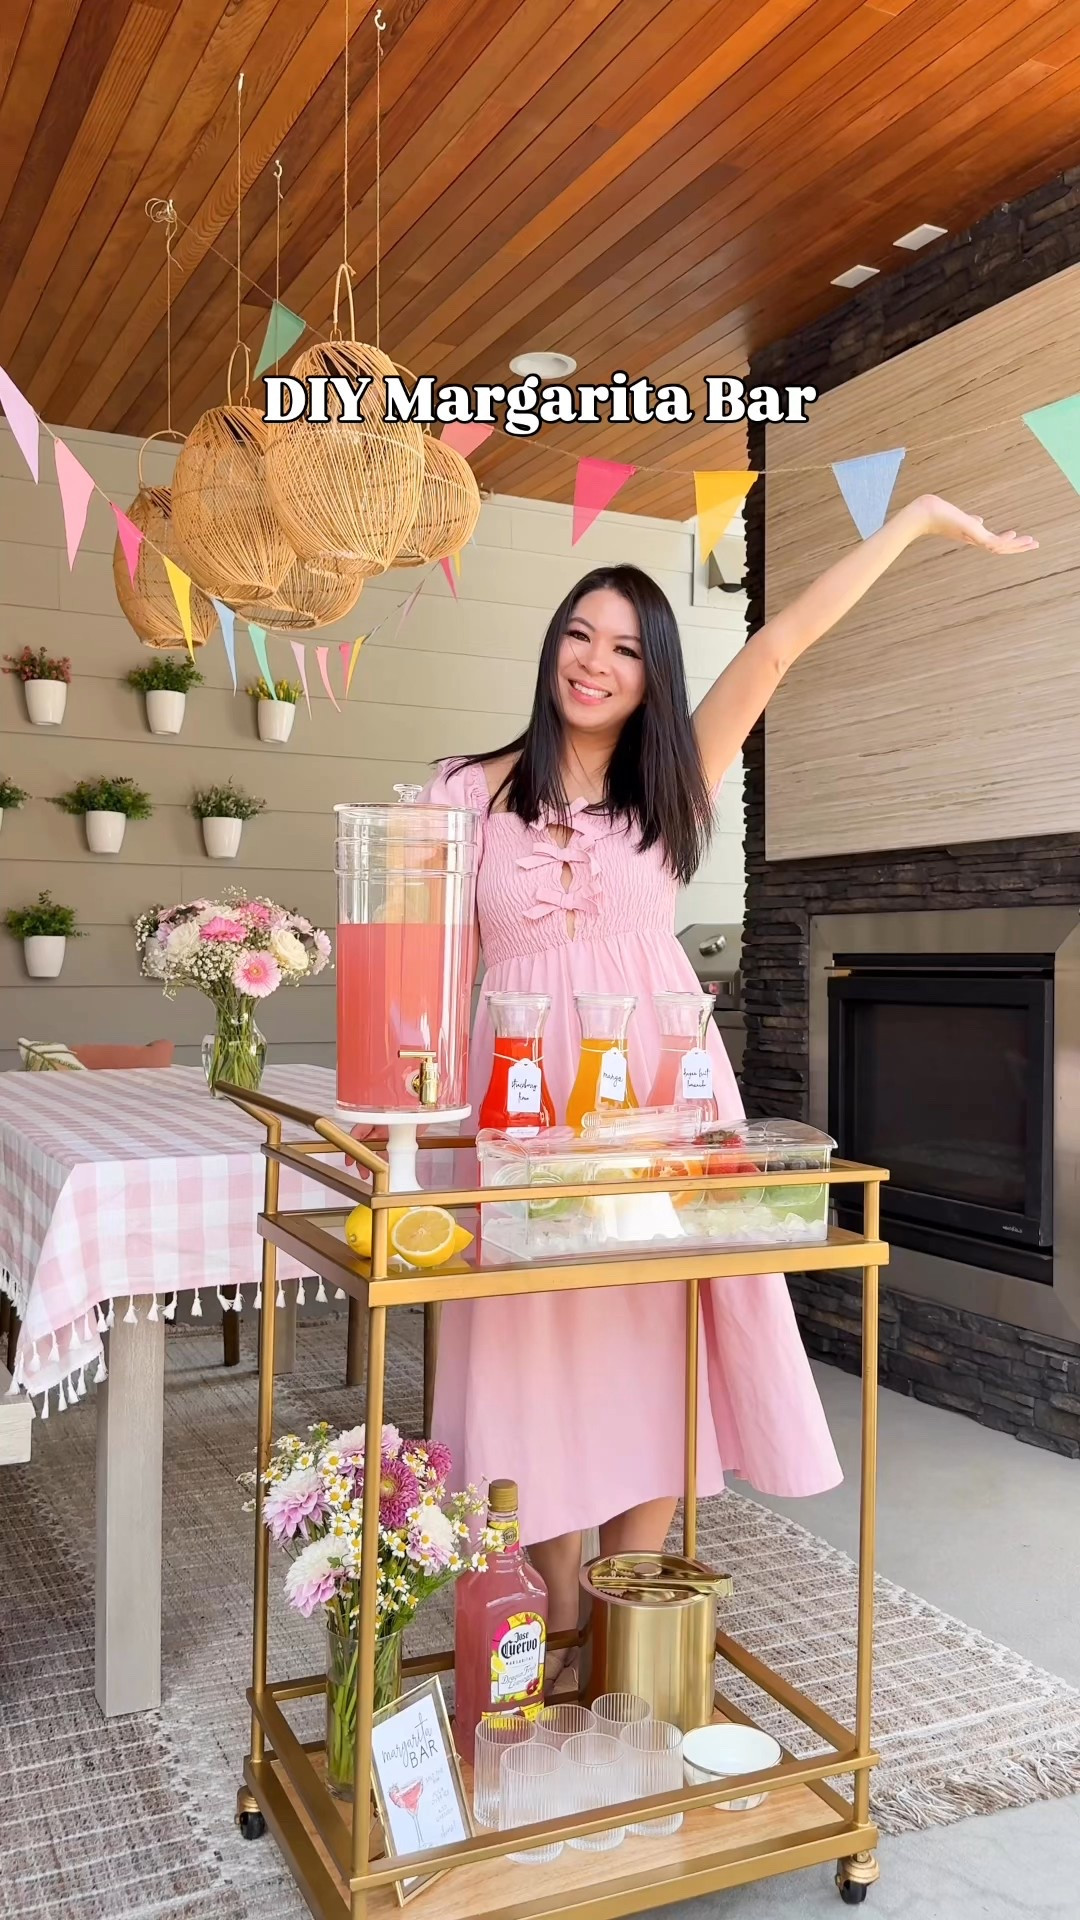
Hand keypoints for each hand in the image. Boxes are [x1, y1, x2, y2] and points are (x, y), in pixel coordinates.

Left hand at [910, 494, 1038, 553]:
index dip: (1010, 542)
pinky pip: (990, 540)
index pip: (996, 542)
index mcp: (974, 536)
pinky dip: (1003, 539)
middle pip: (1001, 547)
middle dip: (1018, 547)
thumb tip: (979, 520)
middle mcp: (975, 540)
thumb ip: (971, 521)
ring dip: (1016, 545)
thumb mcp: (960, 518)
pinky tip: (1014, 535)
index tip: (1022, 538)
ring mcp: (973, 537)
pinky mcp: (970, 533)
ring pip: (999, 546)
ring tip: (1032, 542)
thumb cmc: (938, 514)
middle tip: (1035, 544)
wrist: (924, 514)